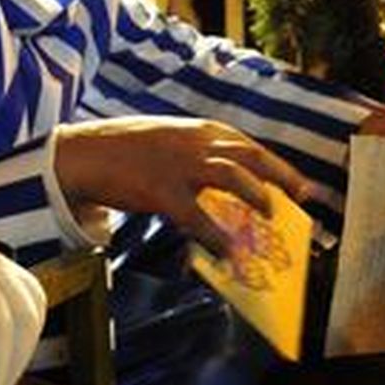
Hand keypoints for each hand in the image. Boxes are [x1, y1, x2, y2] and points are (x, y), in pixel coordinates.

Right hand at [54, 116, 309, 256]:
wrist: (83, 154)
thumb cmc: (129, 149)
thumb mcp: (172, 140)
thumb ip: (202, 154)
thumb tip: (233, 182)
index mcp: (201, 131)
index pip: (250, 147)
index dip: (279, 168)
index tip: (301, 187)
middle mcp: (196, 143)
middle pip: (251, 156)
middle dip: (281, 177)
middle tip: (301, 199)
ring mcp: (179, 165)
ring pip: (231, 176)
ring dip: (256, 196)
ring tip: (271, 217)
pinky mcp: (161, 191)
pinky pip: (197, 217)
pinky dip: (217, 237)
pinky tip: (230, 253)